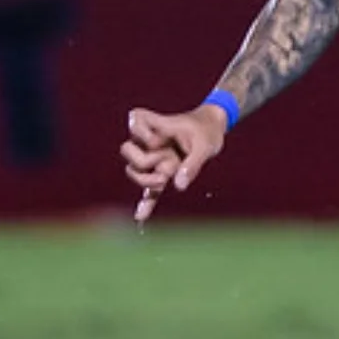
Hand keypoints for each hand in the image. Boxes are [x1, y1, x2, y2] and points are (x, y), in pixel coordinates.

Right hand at [120, 105, 228, 221]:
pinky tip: (141, 218)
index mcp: (155, 124)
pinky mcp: (161, 173)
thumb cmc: (207, 132)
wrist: (212, 131)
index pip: (135, 121)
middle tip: (167, 158)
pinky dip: (146, 203)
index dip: (143, 132)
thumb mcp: (205, 146)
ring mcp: (152, 157)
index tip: (159, 137)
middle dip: (144, 159)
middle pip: (127, 150)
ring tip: (165, 178)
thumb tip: (178, 186)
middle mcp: (147, 140)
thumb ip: (192, 164)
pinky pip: (149, 190)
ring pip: (133, 170)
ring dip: (147, 177)